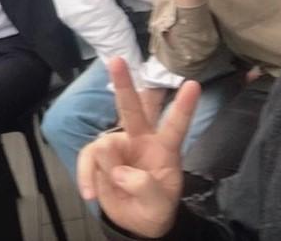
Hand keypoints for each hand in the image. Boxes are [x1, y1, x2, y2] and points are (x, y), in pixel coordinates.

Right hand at [78, 57, 200, 237]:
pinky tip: (90, 193)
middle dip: (123, 83)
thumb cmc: (153, 207)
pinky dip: (86, 177)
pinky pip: (87, 158)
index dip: (183, 107)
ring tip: (114, 189)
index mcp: (164, 149)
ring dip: (107, 169)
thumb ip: (145, 187)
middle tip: (117, 60)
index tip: (193, 85)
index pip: (175, 125)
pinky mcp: (98, 155)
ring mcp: (118, 145)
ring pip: (105, 144)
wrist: (133, 221)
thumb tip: (118, 171)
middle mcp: (140, 139)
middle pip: (132, 108)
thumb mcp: (158, 204)